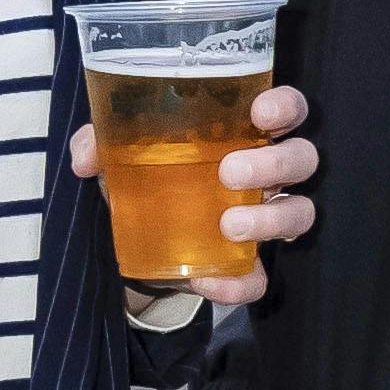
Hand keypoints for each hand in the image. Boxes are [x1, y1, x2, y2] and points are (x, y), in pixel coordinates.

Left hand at [74, 82, 315, 304]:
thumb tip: (87, 157)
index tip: (260, 113)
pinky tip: (207, 281)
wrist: (139, 241)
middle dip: (274, 164)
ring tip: (228, 226)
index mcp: (246, 132)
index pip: (288, 108)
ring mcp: (265, 218)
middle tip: (230, 172)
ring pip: (299, 213)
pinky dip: (239, 283)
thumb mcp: (123, 153)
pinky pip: (261, 277)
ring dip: (271, 219)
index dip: (285, 106)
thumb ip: (102, 143)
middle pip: (302, 159)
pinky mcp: (250, 265)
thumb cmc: (150, 176)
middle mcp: (268, 172)